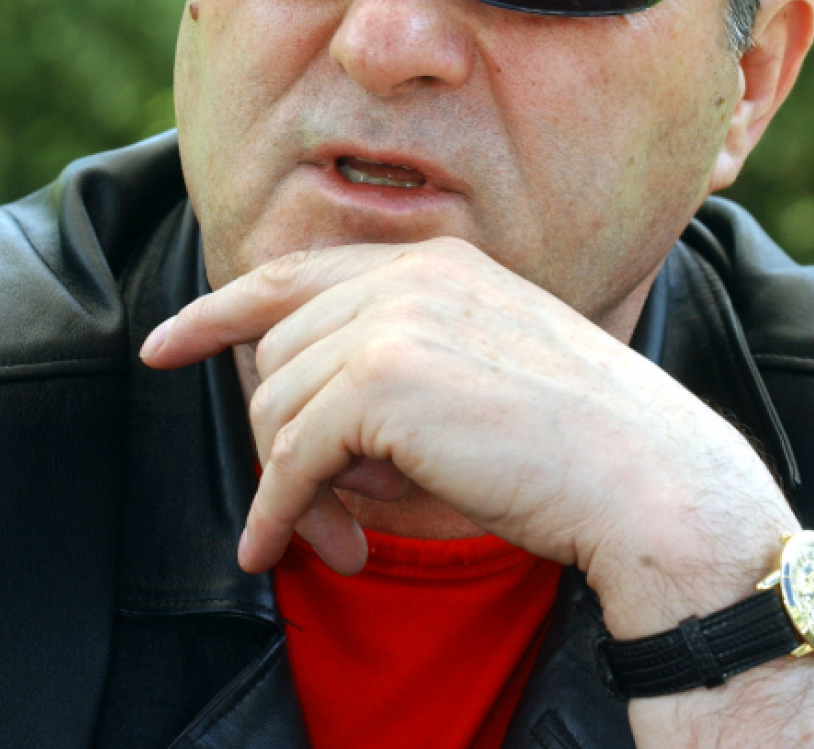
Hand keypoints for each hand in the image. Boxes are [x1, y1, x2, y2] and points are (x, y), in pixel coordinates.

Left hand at [141, 236, 813, 747]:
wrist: (646, 477)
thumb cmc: (573, 442)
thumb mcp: (477, 375)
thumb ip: (389, 369)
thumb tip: (293, 425)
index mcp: (435, 263)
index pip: (296, 275)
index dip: (219, 310)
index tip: (167, 343)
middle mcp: (409, 275)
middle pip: (278, 355)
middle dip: (280, 437)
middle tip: (318, 512)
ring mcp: (395, 319)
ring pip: (278, 407)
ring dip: (294, 485)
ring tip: (345, 536)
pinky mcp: (384, 381)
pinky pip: (291, 456)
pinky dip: (278, 511)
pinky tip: (278, 549)